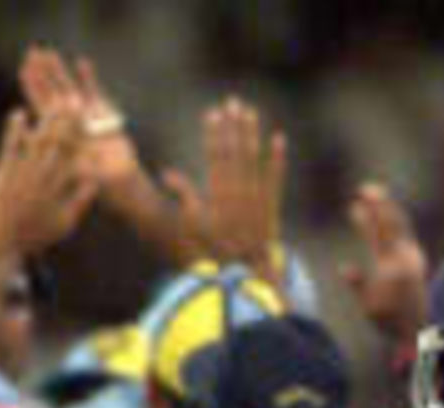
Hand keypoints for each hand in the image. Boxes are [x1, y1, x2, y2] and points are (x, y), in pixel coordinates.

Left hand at [0, 108, 96, 259]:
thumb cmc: (35, 236)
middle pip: (59, 145)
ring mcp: (23, 176)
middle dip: (67, 122)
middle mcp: (43, 180)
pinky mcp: (4, 173)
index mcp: (58, 191)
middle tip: (74, 100)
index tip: (90, 121)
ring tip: (54, 101)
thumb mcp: (64, 223)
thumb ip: (80, 201)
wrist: (3, 244)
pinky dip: (15, 130)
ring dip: (46, 121)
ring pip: (38, 143)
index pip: (74, 159)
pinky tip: (19, 113)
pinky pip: (11, 147)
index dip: (82, 138)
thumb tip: (95, 181)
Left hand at [19, 45, 142, 198]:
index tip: (23, 70)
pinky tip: (83, 62)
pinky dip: (89, 78)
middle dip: (43, 73)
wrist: (121, 184)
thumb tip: (45, 147)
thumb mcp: (75, 172)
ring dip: (60, 70)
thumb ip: (59, 157)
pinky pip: (94, 91)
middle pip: (52, 93)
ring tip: (49, 52)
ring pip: (70, 88)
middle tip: (32, 51)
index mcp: (58, 135)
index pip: (42, 106)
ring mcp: (86, 115)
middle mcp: (69, 122)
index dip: (33, 88)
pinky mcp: (105, 113)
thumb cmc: (97, 184)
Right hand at [162, 96, 285, 284]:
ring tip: (250, 112)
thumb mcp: (194, 223)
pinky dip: (278, 159)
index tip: (213, 112)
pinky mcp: (272, 205)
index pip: (215, 155)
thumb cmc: (217, 248)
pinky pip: (276, 178)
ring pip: (254, 159)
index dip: (214, 132)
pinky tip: (278, 138)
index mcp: (218, 194)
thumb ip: (183, 194)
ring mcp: (256, 197)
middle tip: (233, 101)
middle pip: (235, 151)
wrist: (246, 270)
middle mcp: (238, 191)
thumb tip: (164, 173)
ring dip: (252, 133)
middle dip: (233, 124)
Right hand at [340, 182, 427, 350]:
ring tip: (377, 196)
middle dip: (379, 203)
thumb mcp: (369, 306)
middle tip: (366, 188)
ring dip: (388, 208)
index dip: (365, 218)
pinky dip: (395, 220)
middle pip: (392, 222)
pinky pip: (405, 232)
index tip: (354, 205)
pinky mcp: (417, 258)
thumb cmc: (389, 321)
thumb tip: (344, 269)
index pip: (377, 235)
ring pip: (401, 225)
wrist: (418, 328)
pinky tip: (386, 215)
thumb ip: (358, 285)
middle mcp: (405, 258)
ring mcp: (413, 257)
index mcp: (390, 268)